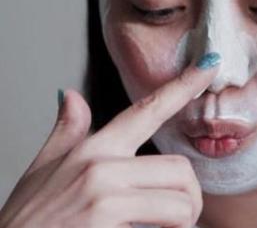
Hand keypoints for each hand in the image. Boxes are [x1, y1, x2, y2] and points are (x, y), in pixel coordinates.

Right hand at [0, 60, 218, 227]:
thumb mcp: (42, 170)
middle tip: (176, 216)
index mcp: (93, 148)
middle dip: (188, 198)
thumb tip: (71, 96)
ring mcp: (104, 197)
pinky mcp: (105, 225)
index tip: (209, 66)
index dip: (182, 86)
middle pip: (181, 169)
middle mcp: (102, 166)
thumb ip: (65, 132)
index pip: (147, 109)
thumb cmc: (26, 221)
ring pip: (181, 203)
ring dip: (182, 223)